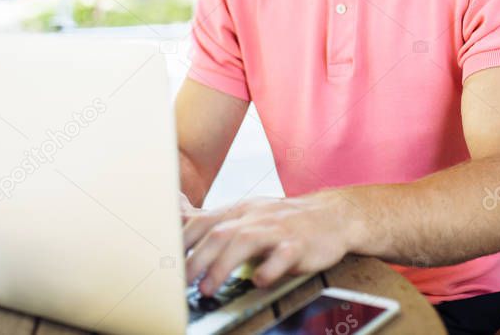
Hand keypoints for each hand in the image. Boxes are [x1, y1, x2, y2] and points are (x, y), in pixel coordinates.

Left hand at [183, 191, 356, 296]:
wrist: (333, 215)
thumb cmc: (284, 220)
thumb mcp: (247, 215)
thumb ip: (215, 221)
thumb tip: (178, 221)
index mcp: (239, 211)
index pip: (203, 221)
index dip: (182, 241)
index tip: (166, 263)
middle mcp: (254, 217)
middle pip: (219, 233)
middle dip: (196, 259)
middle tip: (181, 283)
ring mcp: (277, 228)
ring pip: (245, 241)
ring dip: (223, 266)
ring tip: (208, 288)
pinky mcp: (299, 244)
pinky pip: (283, 254)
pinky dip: (269, 268)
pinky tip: (258, 281)